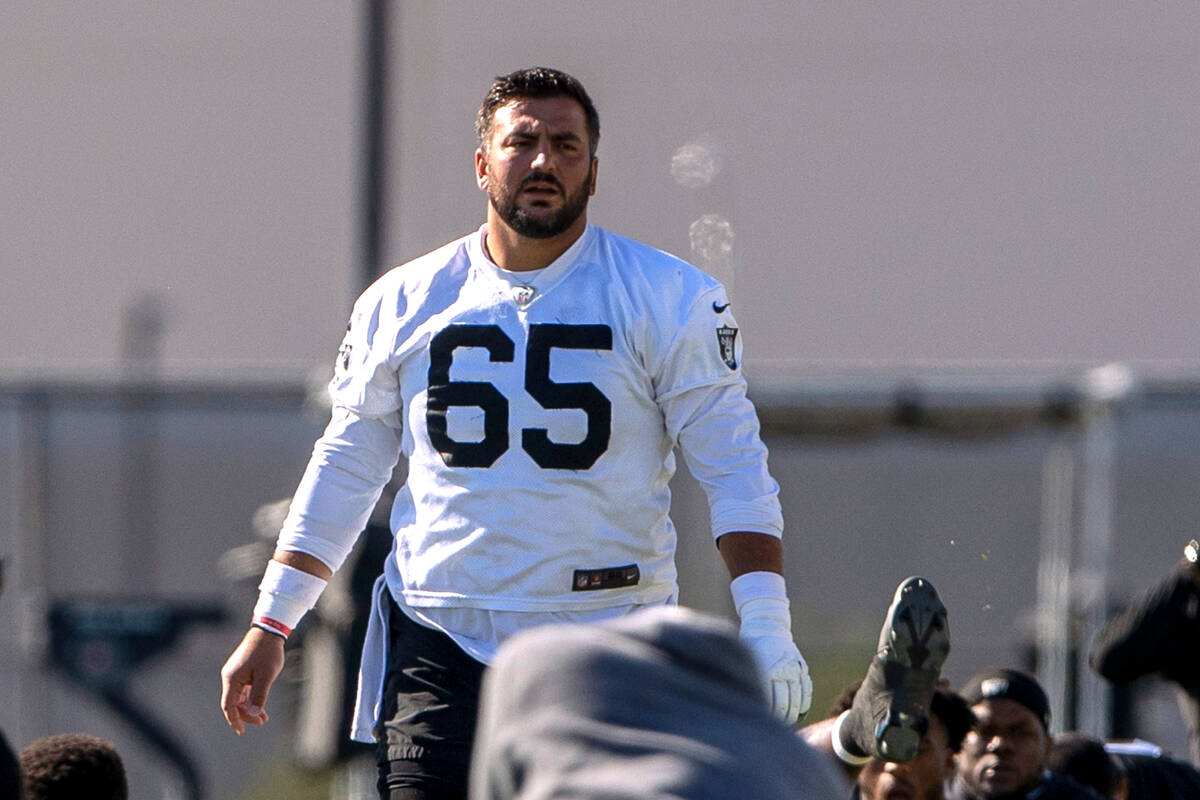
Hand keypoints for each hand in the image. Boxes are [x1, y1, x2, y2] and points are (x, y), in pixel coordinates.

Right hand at [219, 627, 284, 734]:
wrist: (268, 631)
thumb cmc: (267, 652)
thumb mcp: (266, 676)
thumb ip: (259, 696)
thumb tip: (253, 714)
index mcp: (232, 679)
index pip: (228, 705)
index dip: (234, 720)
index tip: (241, 731)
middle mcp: (230, 677)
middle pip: (234, 703)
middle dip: (246, 715)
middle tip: (262, 722)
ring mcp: (236, 674)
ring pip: (239, 697)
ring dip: (250, 708)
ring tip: (264, 718)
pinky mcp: (242, 671)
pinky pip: (243, 690)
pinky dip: (251, 698)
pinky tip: (260, 706)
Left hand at [738, 597, 812, 723]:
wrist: (767, 625)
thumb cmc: (749, 646)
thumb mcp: (745, 660)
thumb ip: (745, 679)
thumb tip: (741, 705)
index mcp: (766, 669)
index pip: (769, 701)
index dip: (766, 716)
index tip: (761, 725)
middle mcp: (782, 669)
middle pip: (784, 704)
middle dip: (779, 720)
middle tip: (773, 729)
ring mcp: (794, 669)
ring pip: (797, 700)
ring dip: (791, 715)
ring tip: (784, 724)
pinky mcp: (802, 668)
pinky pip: (807, 692)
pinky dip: (803, 705)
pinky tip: (796, 712)